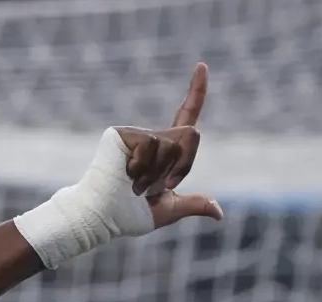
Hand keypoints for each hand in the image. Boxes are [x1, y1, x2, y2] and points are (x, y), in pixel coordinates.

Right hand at [115, 62, 222, 228]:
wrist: (103, 217)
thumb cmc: (129, 214)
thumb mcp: (168, 210)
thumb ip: (193, 204)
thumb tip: (219, 214)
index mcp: (166, 152)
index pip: (186, 117)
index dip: (196, 91)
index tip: (201, 65)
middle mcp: (154, 138)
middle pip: (192, 134)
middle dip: (184, 164)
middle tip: (160, 187)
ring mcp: (137, 134)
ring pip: (173, 144)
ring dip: (158, 174)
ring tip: (135, 185)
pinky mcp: (122, 133)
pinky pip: (151, 144)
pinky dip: (143, 168)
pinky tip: (125, 175)